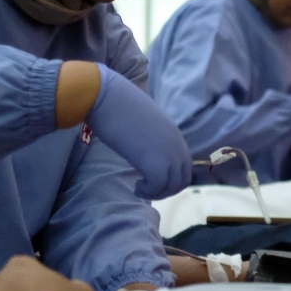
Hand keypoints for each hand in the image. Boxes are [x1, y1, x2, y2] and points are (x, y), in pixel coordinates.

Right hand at [87, 64, 194, 199]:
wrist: (106, 98)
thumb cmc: (117, 106)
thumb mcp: (144, 122)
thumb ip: (152, 136)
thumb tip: (146, 147)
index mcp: (174, 133)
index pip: (185, 163)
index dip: (172, 175)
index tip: (155, 178)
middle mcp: (176, 144)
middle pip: (184, 177)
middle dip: (168, 188)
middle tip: (149, 189)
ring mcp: (168, 153)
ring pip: (174, 185)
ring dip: (158, 192)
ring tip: (140, 189)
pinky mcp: (154, 163)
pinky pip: (159, 186)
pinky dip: (148, 192)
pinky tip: (135, 187)